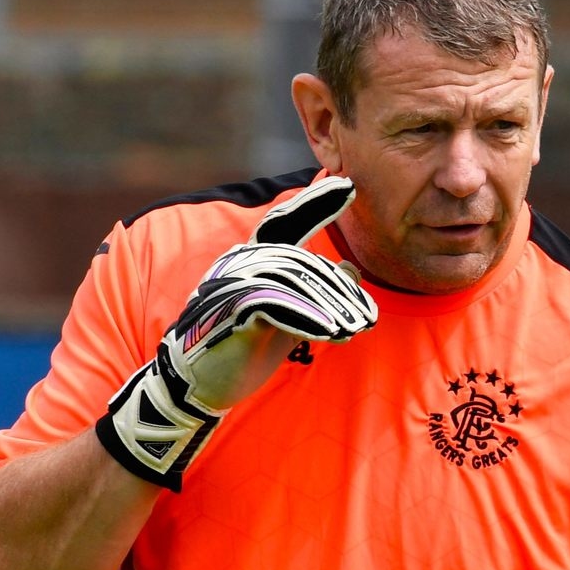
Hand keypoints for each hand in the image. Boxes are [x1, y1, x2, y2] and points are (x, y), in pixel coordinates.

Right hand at [96, 175, 377, 490]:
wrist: (202, 383)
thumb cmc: (245, 346)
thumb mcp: (289, 315)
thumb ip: (315, 292)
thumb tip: (351, 270)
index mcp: (249, 259)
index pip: (285, 222)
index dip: (314, 203)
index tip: (348, 185)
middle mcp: (237, 263)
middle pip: (299, 261)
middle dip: (338, 290)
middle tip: (366, 319)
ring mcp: (230, 284)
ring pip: (290, 280)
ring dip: (328, 307)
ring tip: (354, 331)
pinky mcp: (228, 310)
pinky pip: (275, 304)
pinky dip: (307, 318)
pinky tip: (330, 335)